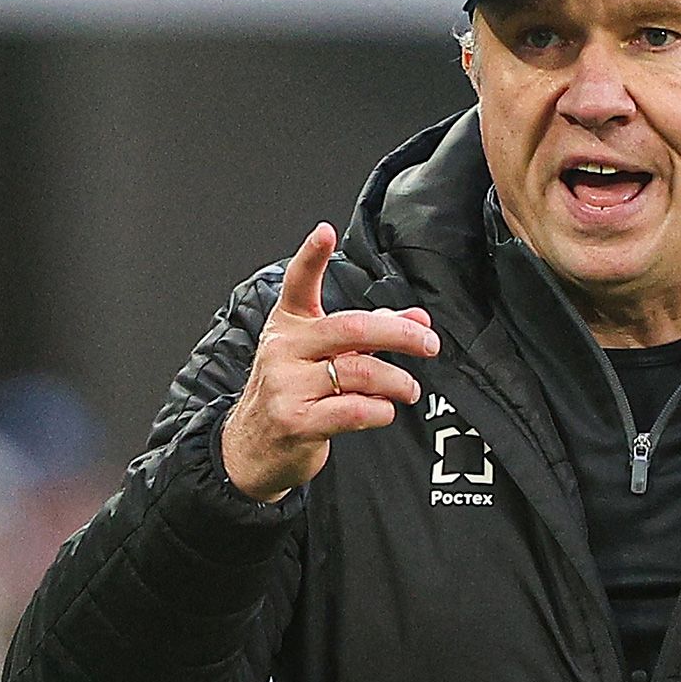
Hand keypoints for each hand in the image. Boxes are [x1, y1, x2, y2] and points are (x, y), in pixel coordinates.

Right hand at [221, 222, 438, 501]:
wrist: (251, 449)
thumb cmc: (293, 394)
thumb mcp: (321, 357)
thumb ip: (368, 335)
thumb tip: (418, 320)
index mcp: (289, 325)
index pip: (298, 283)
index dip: (311, 256)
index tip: (325, 232)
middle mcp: (284, 349)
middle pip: (352, 328)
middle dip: (400, 333)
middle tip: (429, 344)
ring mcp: (287, 385)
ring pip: (361, 371)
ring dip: (397, 380)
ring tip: (409, 388)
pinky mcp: (297, 421)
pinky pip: (355, 409)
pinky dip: (381, 410)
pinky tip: (384, 410)